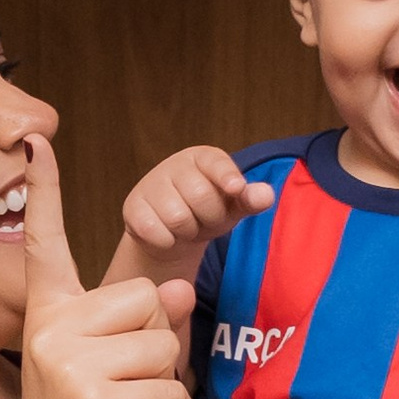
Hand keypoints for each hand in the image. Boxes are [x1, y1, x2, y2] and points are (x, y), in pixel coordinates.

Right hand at [12, 129, 197, 398]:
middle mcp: (50, 332)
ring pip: (163, 345)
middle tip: (127, 390)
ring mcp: (68, 366)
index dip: (46, 192)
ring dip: (168, 388)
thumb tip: (177, 293)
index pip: (45, 244)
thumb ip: (134, 324)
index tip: (32, 140)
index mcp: (47, 316)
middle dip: (157, 347)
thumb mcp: (108, 367)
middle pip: (143, 299)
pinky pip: (169, 391)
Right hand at [103, 145, 270, 286]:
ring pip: (178, 217)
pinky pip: (155, 231)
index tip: (235, 188)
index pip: (216, 163)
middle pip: (202, 197)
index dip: (227, 176)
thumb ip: (250, 200)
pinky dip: (167, 241)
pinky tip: (167, 235)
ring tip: (187, 226)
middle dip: (210, 218)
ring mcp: (150, 184)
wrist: (171, 231)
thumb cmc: (207, 212)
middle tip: (205, 220)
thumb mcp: (233, 206)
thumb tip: (265, 196)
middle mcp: (174, 165)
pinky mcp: (132, 207)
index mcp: (203, 157)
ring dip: (188, 232)